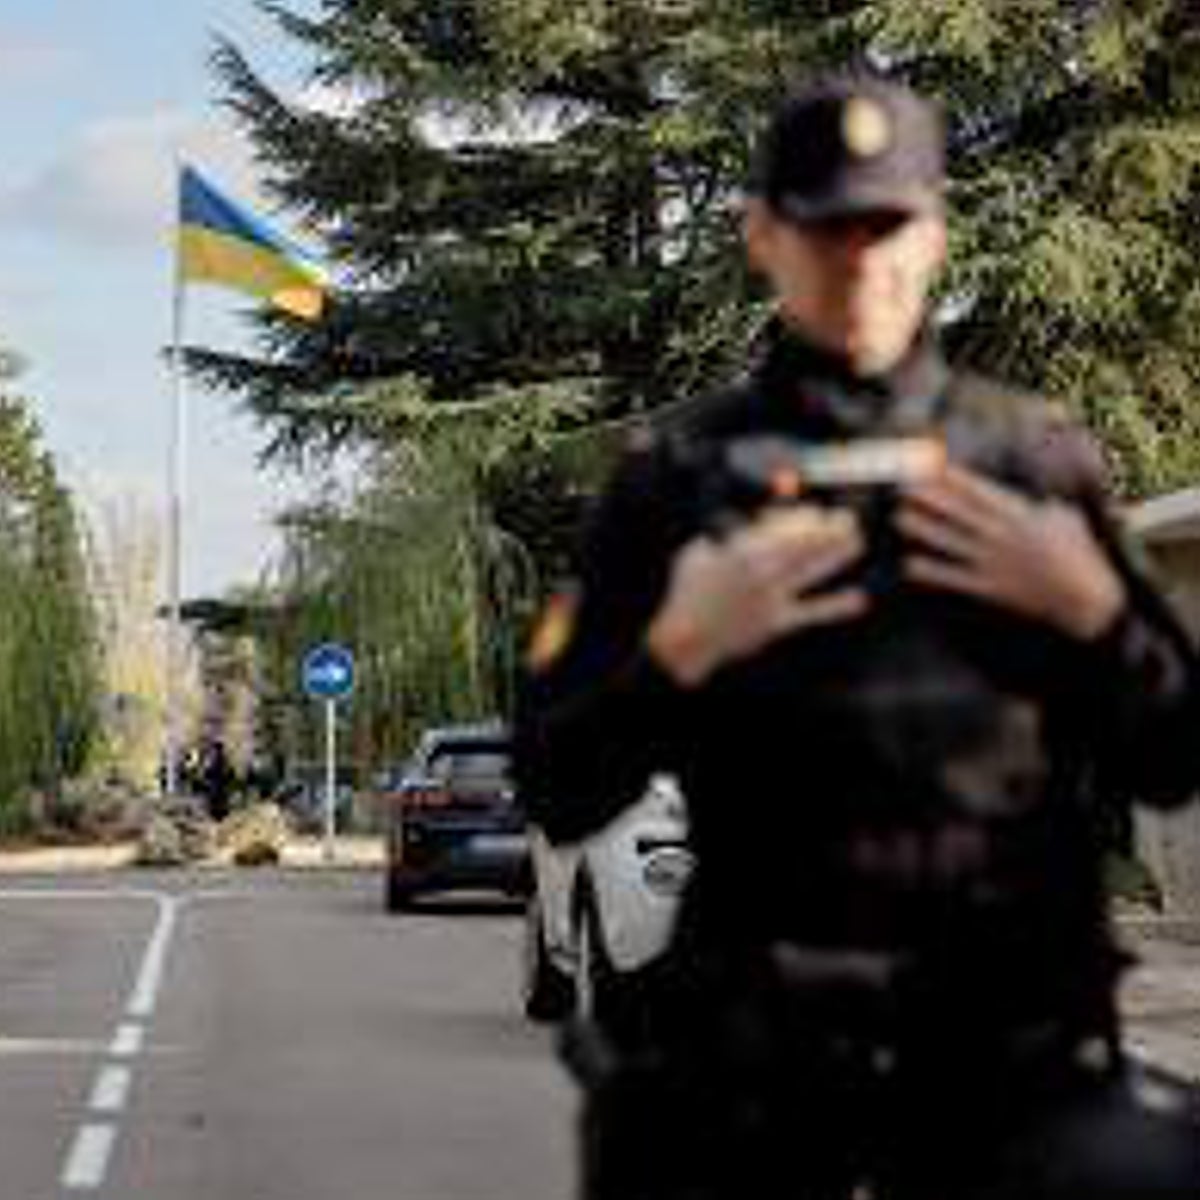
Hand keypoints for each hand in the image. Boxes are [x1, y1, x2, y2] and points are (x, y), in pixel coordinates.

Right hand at [646, 506, 868, 686]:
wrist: (684, 638)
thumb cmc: (687, 593)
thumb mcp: (698, 552)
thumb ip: (725, 536)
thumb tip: (755, 524)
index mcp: (740, 551)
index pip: (780, 528)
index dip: (803, 518)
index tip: (817, 512)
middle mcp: (761, 572)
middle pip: (802, 546)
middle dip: (828, 530)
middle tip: (848, 519)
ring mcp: (771, 598)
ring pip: (810, 572)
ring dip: (836, 556)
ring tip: (857, 543)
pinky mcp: (777, 623)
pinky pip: (810, 613)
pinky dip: (835, 606)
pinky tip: (858, 599)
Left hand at [897, 465, 1126, 639]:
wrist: (1087, 598)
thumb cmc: (1079, 554)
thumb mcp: (1064, 516)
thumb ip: (1039, 500)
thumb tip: (1034, 485)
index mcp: (1021, 514)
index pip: (980, 492)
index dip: (954, 478)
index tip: (931, 465)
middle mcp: (1003, 536)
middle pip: (959, 513)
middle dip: (931, 497)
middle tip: (902, 485)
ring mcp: (994, 562)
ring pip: (951, 542)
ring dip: (924, 529)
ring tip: (899, 516)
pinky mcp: (989, 588)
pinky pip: (955, 578)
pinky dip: (932, 571)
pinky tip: (909, 565)